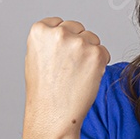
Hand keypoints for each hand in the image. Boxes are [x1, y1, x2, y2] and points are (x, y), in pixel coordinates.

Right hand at [22, 17, 109, 138]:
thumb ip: (48, 40)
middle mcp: (59, 33)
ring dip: (90, 54)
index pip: (59, 23)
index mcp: (40, 30)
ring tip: (76, 75)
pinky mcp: (96, 54)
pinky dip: (100, 64)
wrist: (53, 116)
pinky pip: (104, 52)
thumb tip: (63, 31)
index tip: (59, 56)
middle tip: (69, 69)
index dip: (62, 40)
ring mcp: (79, 43)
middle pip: (78, 28)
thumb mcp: (35, 57)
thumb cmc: (43, 92)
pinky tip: (86, 78)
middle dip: (77, 44)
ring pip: (93, 40)